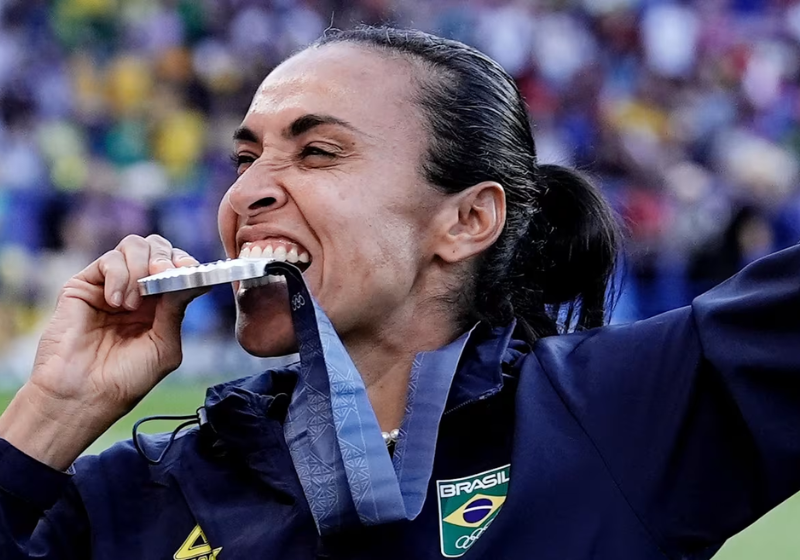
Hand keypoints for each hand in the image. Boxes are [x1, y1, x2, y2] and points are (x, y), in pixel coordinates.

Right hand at [0, 235, 205, 467]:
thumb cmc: (125, 380)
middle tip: (163, 275)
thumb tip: (193, 278)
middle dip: (165, 257)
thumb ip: (176, 310)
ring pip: (134, 246)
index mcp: (159, 305)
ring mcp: (110, 285)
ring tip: (131, 303)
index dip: (185, 263)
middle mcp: (136, 291)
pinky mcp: (84, 285)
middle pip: (157, 248)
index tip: (190, 271)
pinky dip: (118, 275)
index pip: (177, 266)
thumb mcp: (164, 346)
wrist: (82, 396)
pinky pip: (108, 260)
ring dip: (140, 268)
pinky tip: (115, 302)